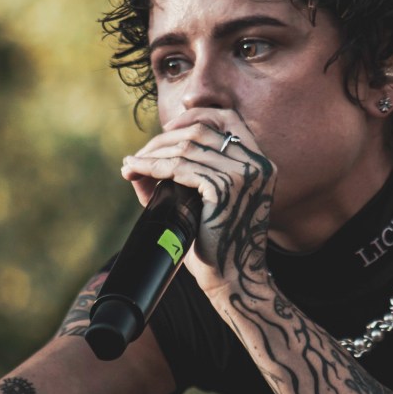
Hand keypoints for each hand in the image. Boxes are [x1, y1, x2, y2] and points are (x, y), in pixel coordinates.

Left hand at [120, 109, 275, 299]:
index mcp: (261, 163)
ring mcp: (244, 174)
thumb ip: (182, 177)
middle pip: (202, 130)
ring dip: (152, 153)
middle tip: (139, 155)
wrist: (233, 279)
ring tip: (131, 164)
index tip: (169, 126)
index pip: (230, 119)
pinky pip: (179, 167)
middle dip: (164, 138)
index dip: (198, 114)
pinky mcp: (225, 188)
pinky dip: (152, 166)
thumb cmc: (217, 245)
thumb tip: (136, 160)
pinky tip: (136, 171)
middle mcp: (258, 164)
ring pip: (187, 146)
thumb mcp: (205, 202)